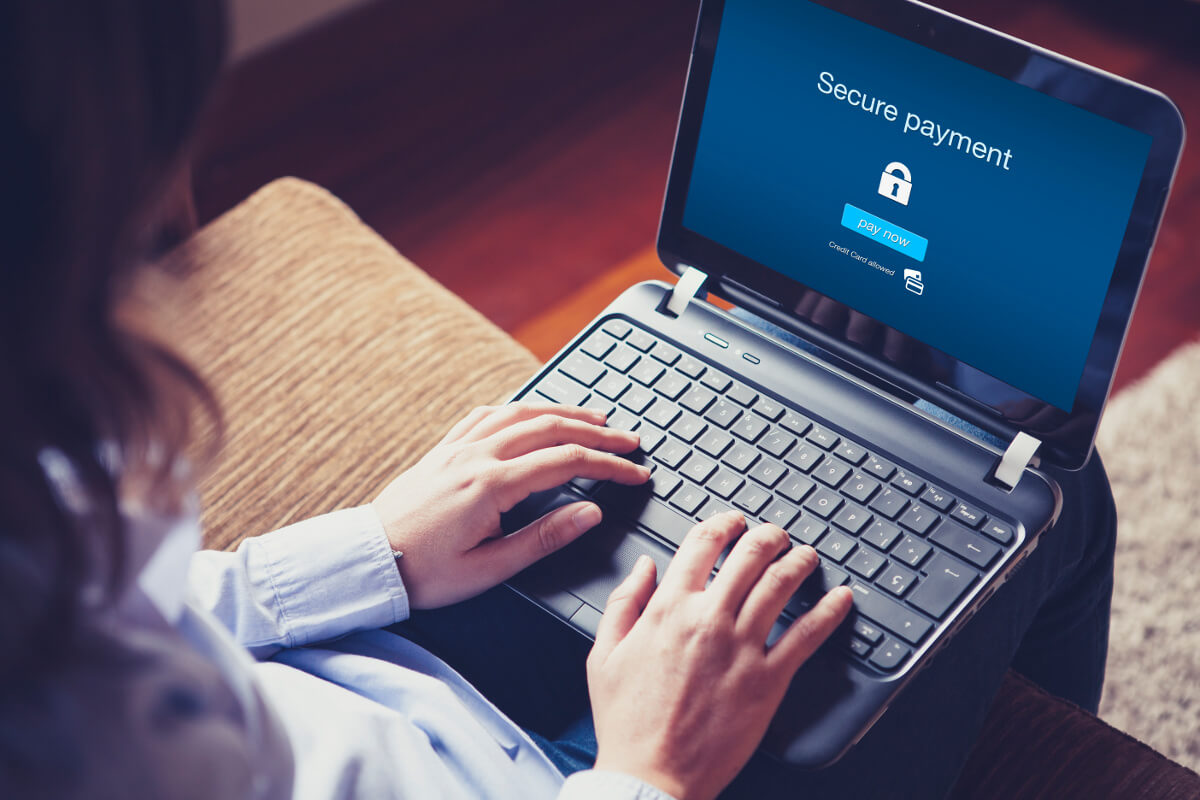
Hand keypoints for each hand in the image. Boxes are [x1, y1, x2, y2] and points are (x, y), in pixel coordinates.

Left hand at [371, 402, 649, 608]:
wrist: (368, 562)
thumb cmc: (425, 573)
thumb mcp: (490, 568)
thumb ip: (544, 537)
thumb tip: (590, 512)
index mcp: (491, 485)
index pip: (566, 462)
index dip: (609, 465)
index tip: (635, 473)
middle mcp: (476, 456)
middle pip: (550, 428)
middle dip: (597, 431)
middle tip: (629, 440)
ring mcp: (457, 448)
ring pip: (520, 413)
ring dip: (563, 411)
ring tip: (594, 417)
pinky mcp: (442, 450)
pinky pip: (486, 414)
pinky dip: (519, 407)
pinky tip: (531, 412)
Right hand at [587, 512, 853, 799]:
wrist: (651, 774)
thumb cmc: (627, 722)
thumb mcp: (604, 654)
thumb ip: (624, 602)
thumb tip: (643, 567)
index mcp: (668, 609)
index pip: (702, 545)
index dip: (723, 524)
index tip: (733, 521)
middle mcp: (708, 620)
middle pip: (749, 556)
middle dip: (768, 536)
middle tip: (777, 535)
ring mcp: (741, 648)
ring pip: (780, 585)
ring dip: (798, 562)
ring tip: (807, 556)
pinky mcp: (768, 680)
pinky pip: (806, 635)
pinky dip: (828, 612)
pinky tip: (841, 599)